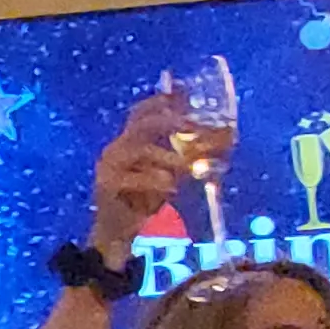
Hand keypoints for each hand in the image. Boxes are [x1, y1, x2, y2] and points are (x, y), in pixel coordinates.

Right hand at [88, 96, 191, 264]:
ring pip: (142, 149)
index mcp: (128, 142)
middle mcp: (116, 148)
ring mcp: (109, 166)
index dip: (163, 101)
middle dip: (169, 120)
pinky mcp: (107, 185)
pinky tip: (171, 187)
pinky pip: (137, 177)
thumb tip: (222, 142)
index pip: (142, 112)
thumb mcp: (168, 175)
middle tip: (192, 126)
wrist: (116, 234)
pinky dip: (157, 180)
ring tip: (188, 169)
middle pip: (142, 123)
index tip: (186, 94)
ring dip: (169, 157)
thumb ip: (185, 158)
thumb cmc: (143, 202)